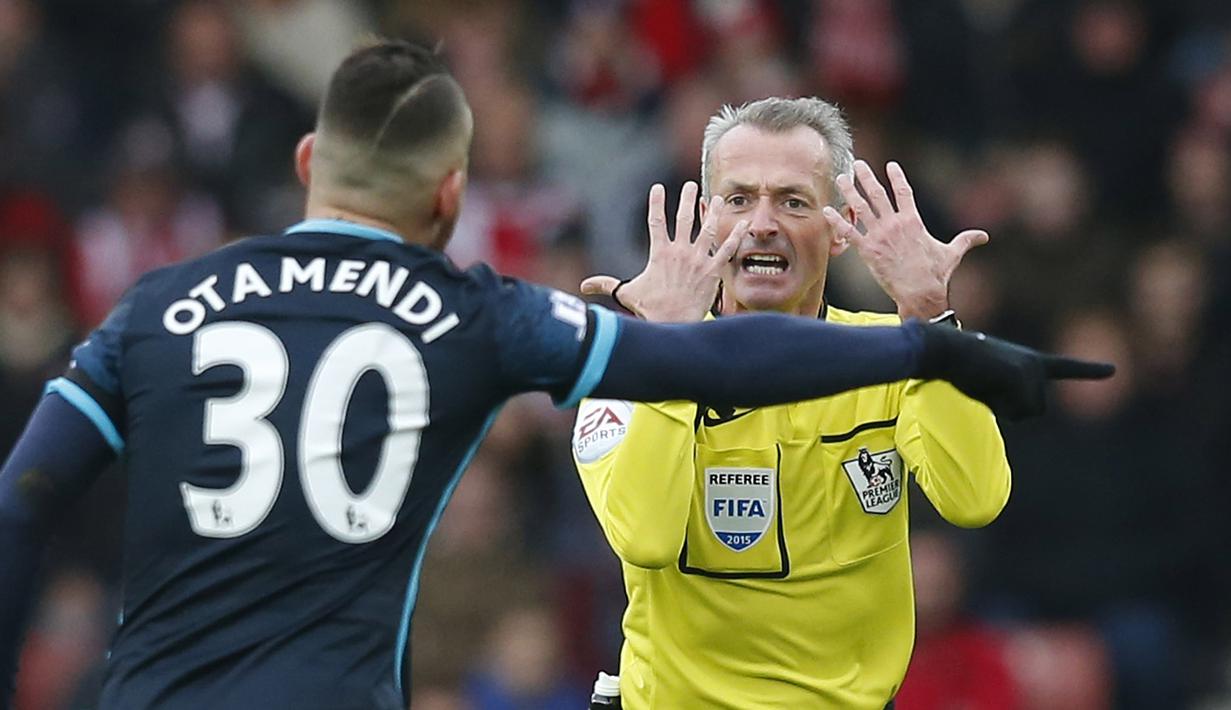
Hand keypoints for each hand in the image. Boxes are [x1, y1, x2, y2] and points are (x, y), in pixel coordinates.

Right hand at [581, 182, 747, 322]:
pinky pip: (728, 250)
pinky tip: (743, 223)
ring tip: (716, 199)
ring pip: (708, 229)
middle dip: (686, 199)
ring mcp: (698, 260)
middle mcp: (680, 252)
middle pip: (684, 218)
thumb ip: (607, 284)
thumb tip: (584, 286)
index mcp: (660, 253)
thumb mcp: (627, 293)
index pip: (656, 221)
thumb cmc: (651, 309)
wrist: (673, 323)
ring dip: (713, 212)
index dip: (656, 203)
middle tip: (689, 185)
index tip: (657, 188)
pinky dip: (736, 236)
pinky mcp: (713, 271)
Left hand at [823, 160, 987, 320]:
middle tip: (858, 164)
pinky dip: (837, 221)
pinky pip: (849, 232)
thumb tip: (984, 236)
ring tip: (841, 179)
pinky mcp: (868, 250)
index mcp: (914, 221)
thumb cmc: (936, 274)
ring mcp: (880, 236)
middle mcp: (895, 224)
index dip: (897, 177)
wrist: (920, 292)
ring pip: (861, 208)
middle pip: (878, 194)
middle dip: (866, 177)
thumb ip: (966, 240)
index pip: (905, 192)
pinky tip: (827, 210)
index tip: (890, 165)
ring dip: (849, 192)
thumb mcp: (953, 253)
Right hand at [916, 323, 1115, 419]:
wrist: (944, 350)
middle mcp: (1035, 364)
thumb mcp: (987, 383)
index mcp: (1029, 361)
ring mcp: (1029, 370)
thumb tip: (1001, 403)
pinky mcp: (1020, 376)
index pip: (1065, 368)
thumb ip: (1005, 395)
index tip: (1112, 369)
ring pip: (1026, 413)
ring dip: (1002, 407)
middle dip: (1010, 409)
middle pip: (1034, 410)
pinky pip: (1014, 410)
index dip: (1088, 370)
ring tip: (983, 383)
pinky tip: (984, 383)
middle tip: (986, 387)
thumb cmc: (958, 367)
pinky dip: (996, 405)